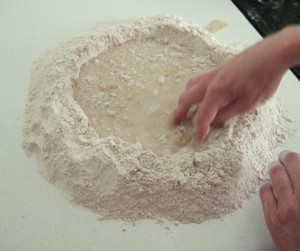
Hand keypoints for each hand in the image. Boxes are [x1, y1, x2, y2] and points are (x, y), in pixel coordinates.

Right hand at [173, 31, 287, 139]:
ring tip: (183, 108)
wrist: (271, 54)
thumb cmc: (263, 78)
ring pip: (190, 86)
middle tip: (175, 122)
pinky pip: (198, 80)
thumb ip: (227, 114)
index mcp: (216, 92)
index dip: (200, 128)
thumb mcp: (247, 104)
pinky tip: (198, 93)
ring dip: (184, 99)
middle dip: (180, 112)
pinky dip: (192, 90)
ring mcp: (213, 73)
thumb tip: (214, 121)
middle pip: (187, 98)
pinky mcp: (218, 69)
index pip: (202, 114)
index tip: (200, 137)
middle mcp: (210, 82)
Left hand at [260, 151, 299, 250]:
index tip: (291, 156)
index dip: (294, 157)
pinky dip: (267, 186)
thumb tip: (295, 167)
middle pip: (289, 163)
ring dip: (275, 169)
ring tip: (276, 169)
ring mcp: (286, 208)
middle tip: (284, 157)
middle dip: (285, 158)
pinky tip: (271, 188)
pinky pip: (264, 189)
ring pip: (275, 173)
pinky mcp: (272, 216)